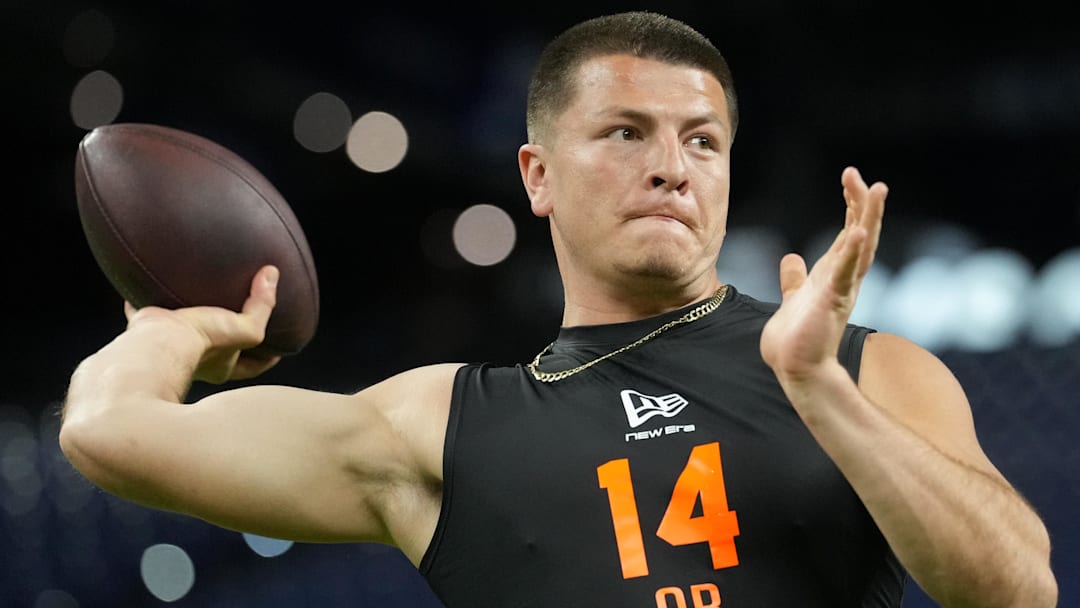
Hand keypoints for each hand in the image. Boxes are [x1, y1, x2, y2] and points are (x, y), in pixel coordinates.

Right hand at [123, 265, 281, 383]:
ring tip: (196, 296)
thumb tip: (271, 274)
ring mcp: (168, 344)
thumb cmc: (203, 344)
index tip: (277, 352)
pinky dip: (146, 301)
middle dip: (224, 334)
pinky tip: (151, 285)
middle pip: (216, 348)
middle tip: (233, 317)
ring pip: (182, 331)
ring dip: (188, 317)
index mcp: (221, 365)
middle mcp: (195, 359)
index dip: (265, 359)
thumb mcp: (247, 329)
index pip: (251, 366)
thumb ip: (262, 306)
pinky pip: (146, 312)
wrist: (156, 344)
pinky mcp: (147, 327)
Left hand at [760, 167, 887, 383]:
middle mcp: (843, 279)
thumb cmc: (796, 339)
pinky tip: (859, 232)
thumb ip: (795, 279)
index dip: (852, 206)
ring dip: (868, 218)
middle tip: (863, 176)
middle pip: (860, 233)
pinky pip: (844, 273)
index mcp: (833, 275)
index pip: (848, 233)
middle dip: (863, 204)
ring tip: (877, 190)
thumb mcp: (793, 299)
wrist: (795, 369)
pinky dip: (852, 252)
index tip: (851, 179)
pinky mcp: (831, 303)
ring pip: (860, 248)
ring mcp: (840, 290)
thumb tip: (791, 259)